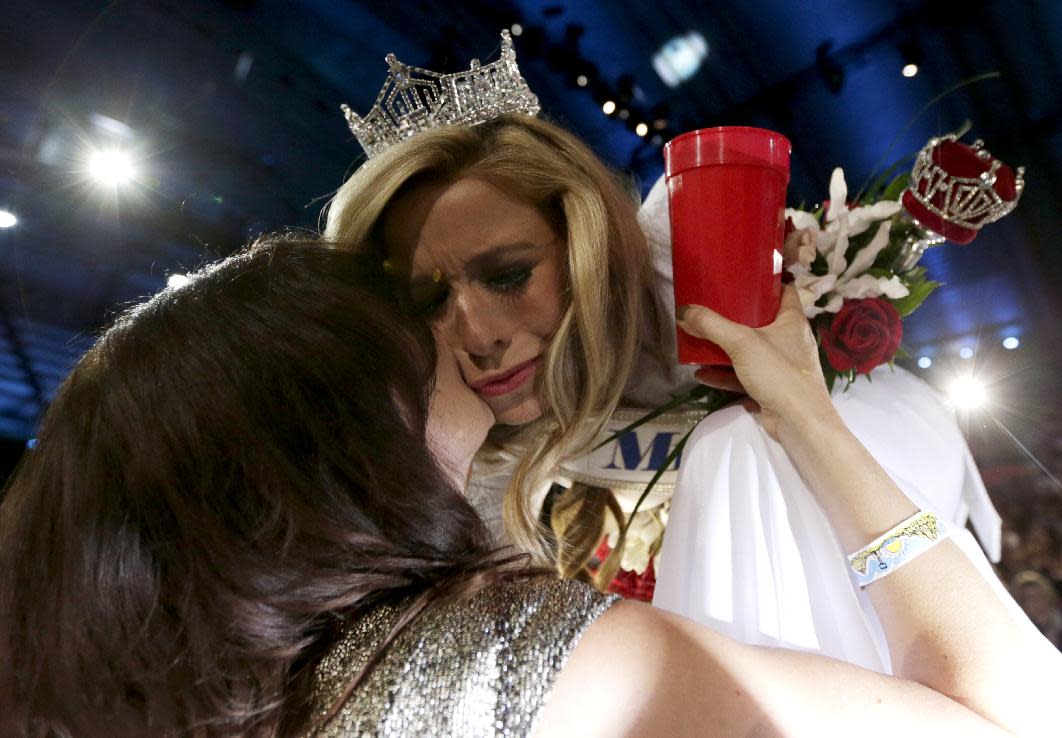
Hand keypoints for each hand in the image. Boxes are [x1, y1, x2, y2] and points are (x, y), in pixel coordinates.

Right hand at [677, 285, 834, 439]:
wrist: (798, 422)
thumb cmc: (778, 372)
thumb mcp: (741, 343)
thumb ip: (711, 325)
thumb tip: (683, 310)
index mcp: (792, 321)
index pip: (785, 291)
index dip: (767, 281)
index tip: (743, 276)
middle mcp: (790, 340)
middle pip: (762, 320)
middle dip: (737, 315)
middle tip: (713, 306)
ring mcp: (781, 365)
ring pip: (750, 350)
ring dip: (726, 348)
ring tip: (701, 340)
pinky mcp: (771, 387)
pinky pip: (744, 375)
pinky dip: (724, 374)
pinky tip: (701, 374)